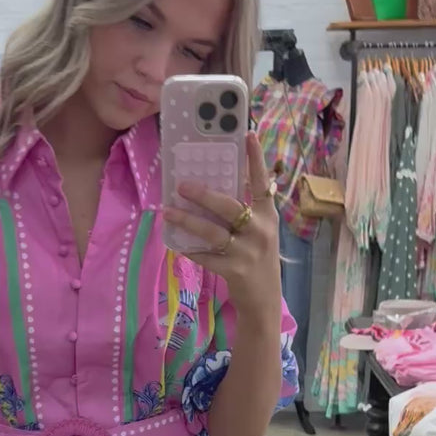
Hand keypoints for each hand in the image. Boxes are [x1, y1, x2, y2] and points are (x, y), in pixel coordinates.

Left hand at [163, 131, 280, 324]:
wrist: (264, 301)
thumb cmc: (257, 260)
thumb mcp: (260, 232)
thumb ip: (246, 211)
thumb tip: (215, 189)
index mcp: (267, 215)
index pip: (262, 182)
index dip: (255, 159)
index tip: (248, 134)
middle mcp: (260, 230)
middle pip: (229, 206)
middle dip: (203, 195)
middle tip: (181, 185)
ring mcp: (248, 252)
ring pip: (213, 232)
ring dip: (188, 221)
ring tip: (168, 212)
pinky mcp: (235, 271)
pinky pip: (206, 257)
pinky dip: (190, 250)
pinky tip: (176, 244)